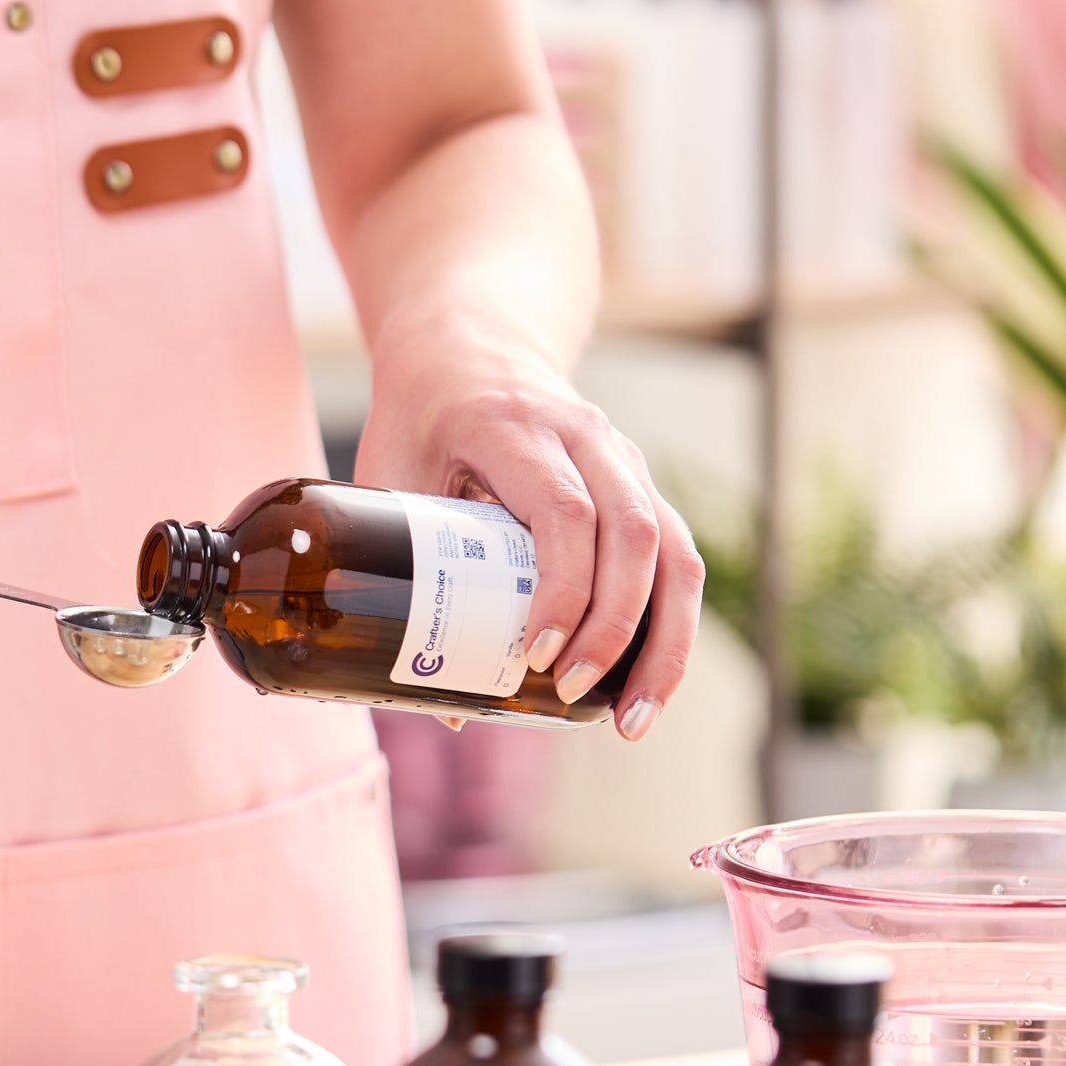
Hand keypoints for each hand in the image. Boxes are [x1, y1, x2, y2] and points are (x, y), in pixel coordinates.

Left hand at [353, 311, 702, 739]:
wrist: (469, 345)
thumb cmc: (419, 418)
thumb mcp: (389, 473)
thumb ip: (398, 570)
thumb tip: (439, 701)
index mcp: (515, 427)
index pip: (563, 510)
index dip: (563, 587)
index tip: (538, 654)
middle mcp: (587, 437)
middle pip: (632, 534)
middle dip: (615, 627)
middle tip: (575, 695)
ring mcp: (624, 459)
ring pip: (673, 550)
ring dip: (663, 641)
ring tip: (631, 721)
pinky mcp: (641, 486)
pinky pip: (677, 557)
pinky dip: (672, 625)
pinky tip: (650, 684)